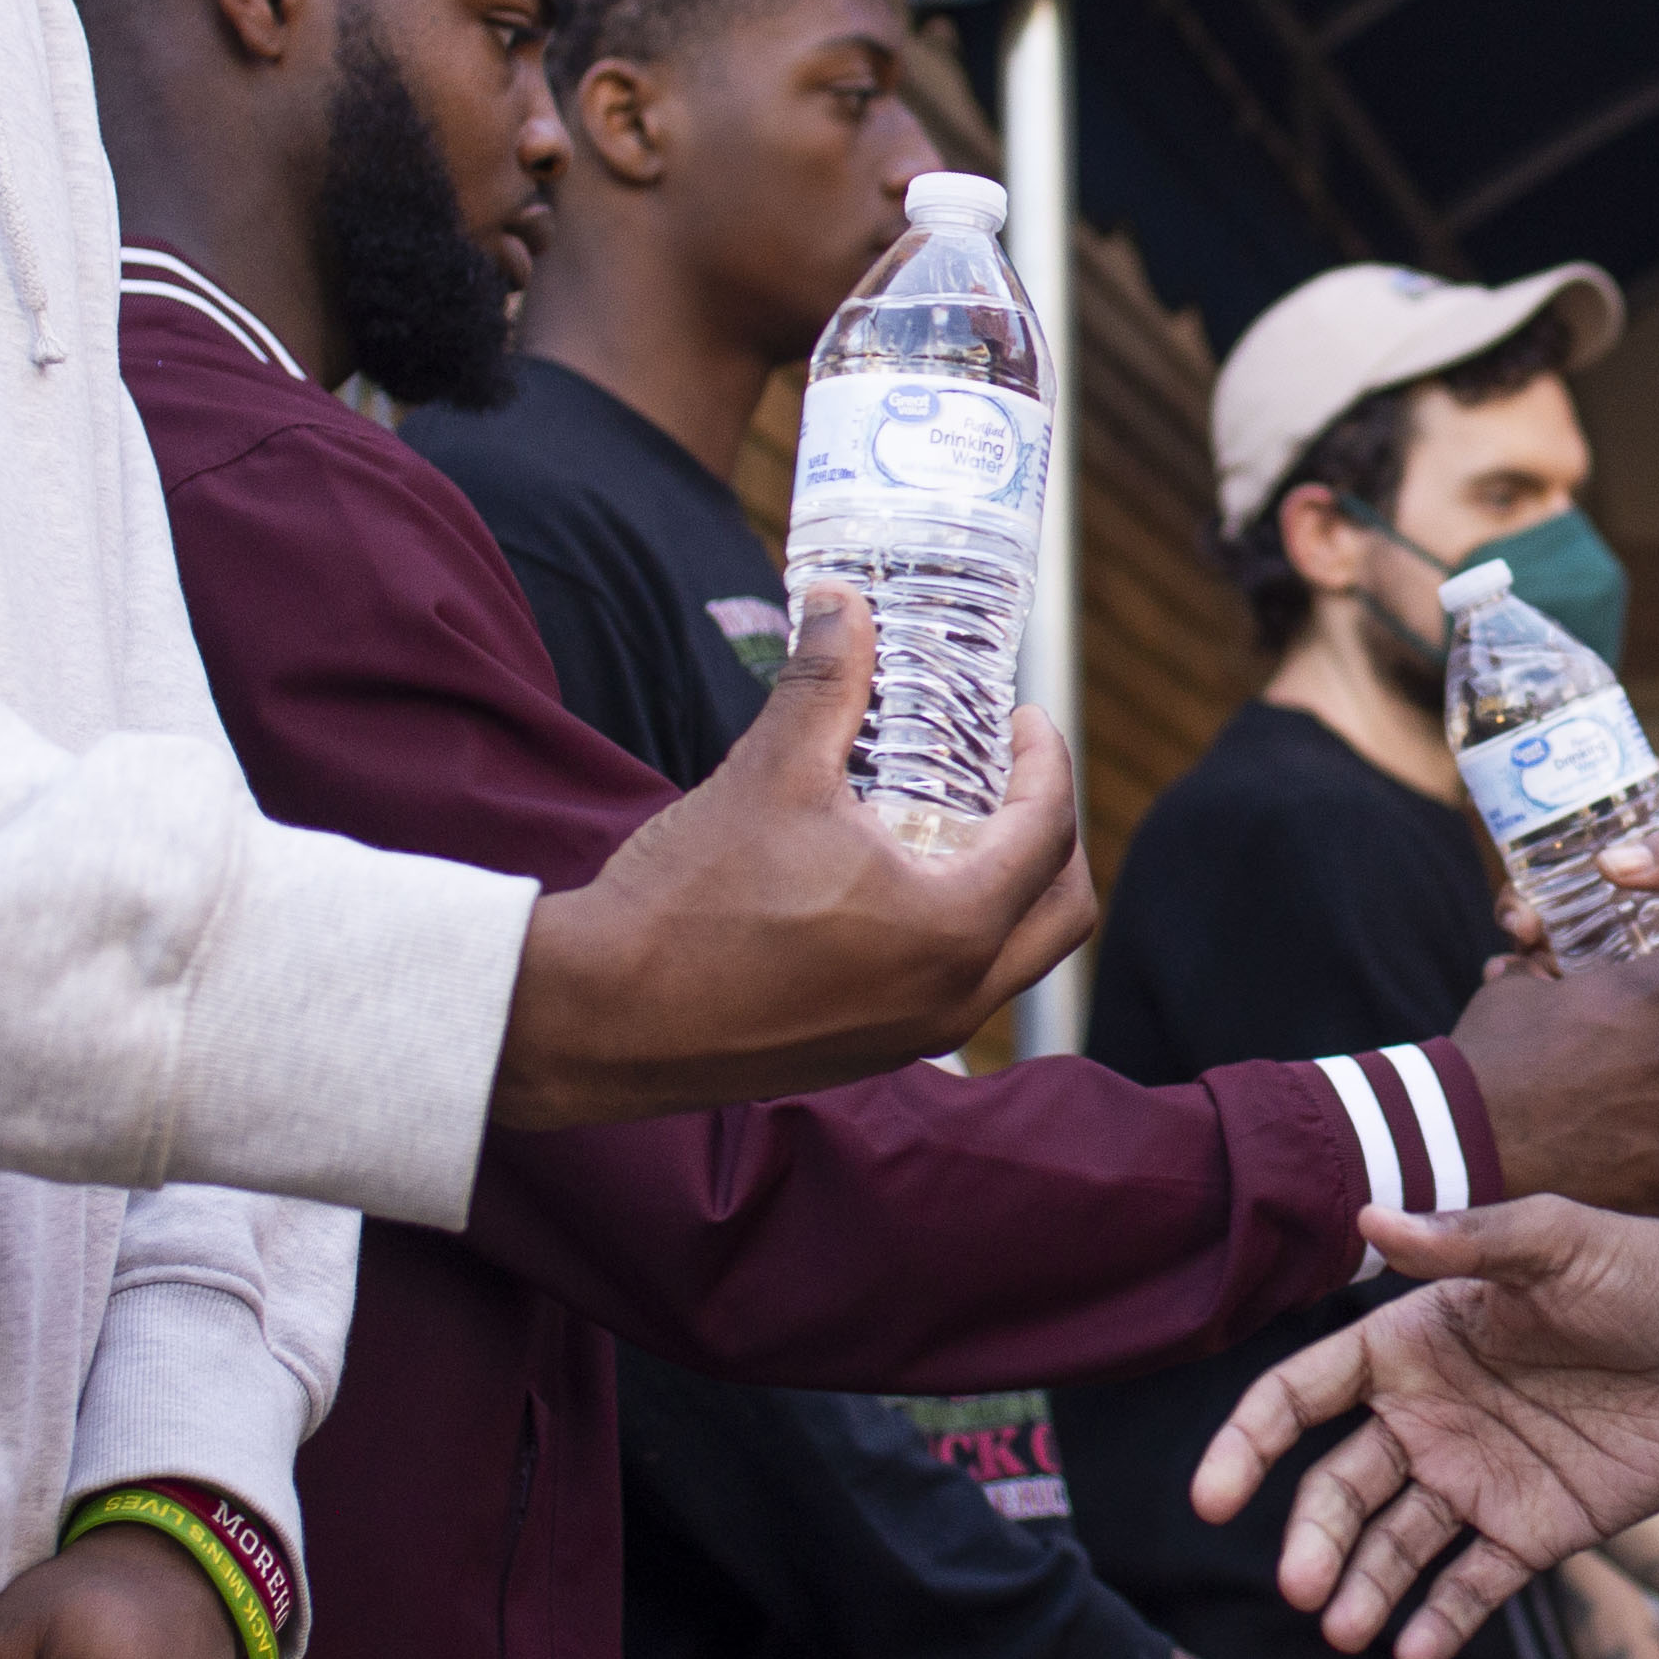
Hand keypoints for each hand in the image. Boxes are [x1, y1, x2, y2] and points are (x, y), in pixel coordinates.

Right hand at [494, 579, 1094, 1124]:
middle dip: (1053, 835)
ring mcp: (911, 1038)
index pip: (1050, 834)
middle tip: (1012, 774)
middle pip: (1060, 913)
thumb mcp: (771, 772)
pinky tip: (893, 886)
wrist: (599, 1015)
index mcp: (952, 928)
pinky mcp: (866, 1056)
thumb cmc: (690, 899)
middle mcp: (951, 998)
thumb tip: (844, 601)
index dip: (1047, 761)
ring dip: (1007, 891)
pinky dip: (957, 937)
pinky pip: (952, 993)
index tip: (1022, 720)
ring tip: (956, 823)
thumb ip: (825, 680)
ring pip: (1010, 961)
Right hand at [1198, 1197, 1658, 1658]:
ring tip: (1346, 1629)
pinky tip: (1416, 1649)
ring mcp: (1480, 1478)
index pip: (1302, 1396)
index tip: (1212, 1497)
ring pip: (1395, 1547)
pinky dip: (1440, 1620)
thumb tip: (1369, 1216)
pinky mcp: (1536, 1530)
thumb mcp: (1553, 1242)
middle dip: (1311, 1541)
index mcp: (1414, 1343)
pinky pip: (1472, 1584)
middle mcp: (1431, 1417)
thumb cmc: (1643, 1273)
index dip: (1249, 1443)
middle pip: (1339, 1488)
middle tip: (1301, 1590)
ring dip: (1362, 1590)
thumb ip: (1465, 1240)